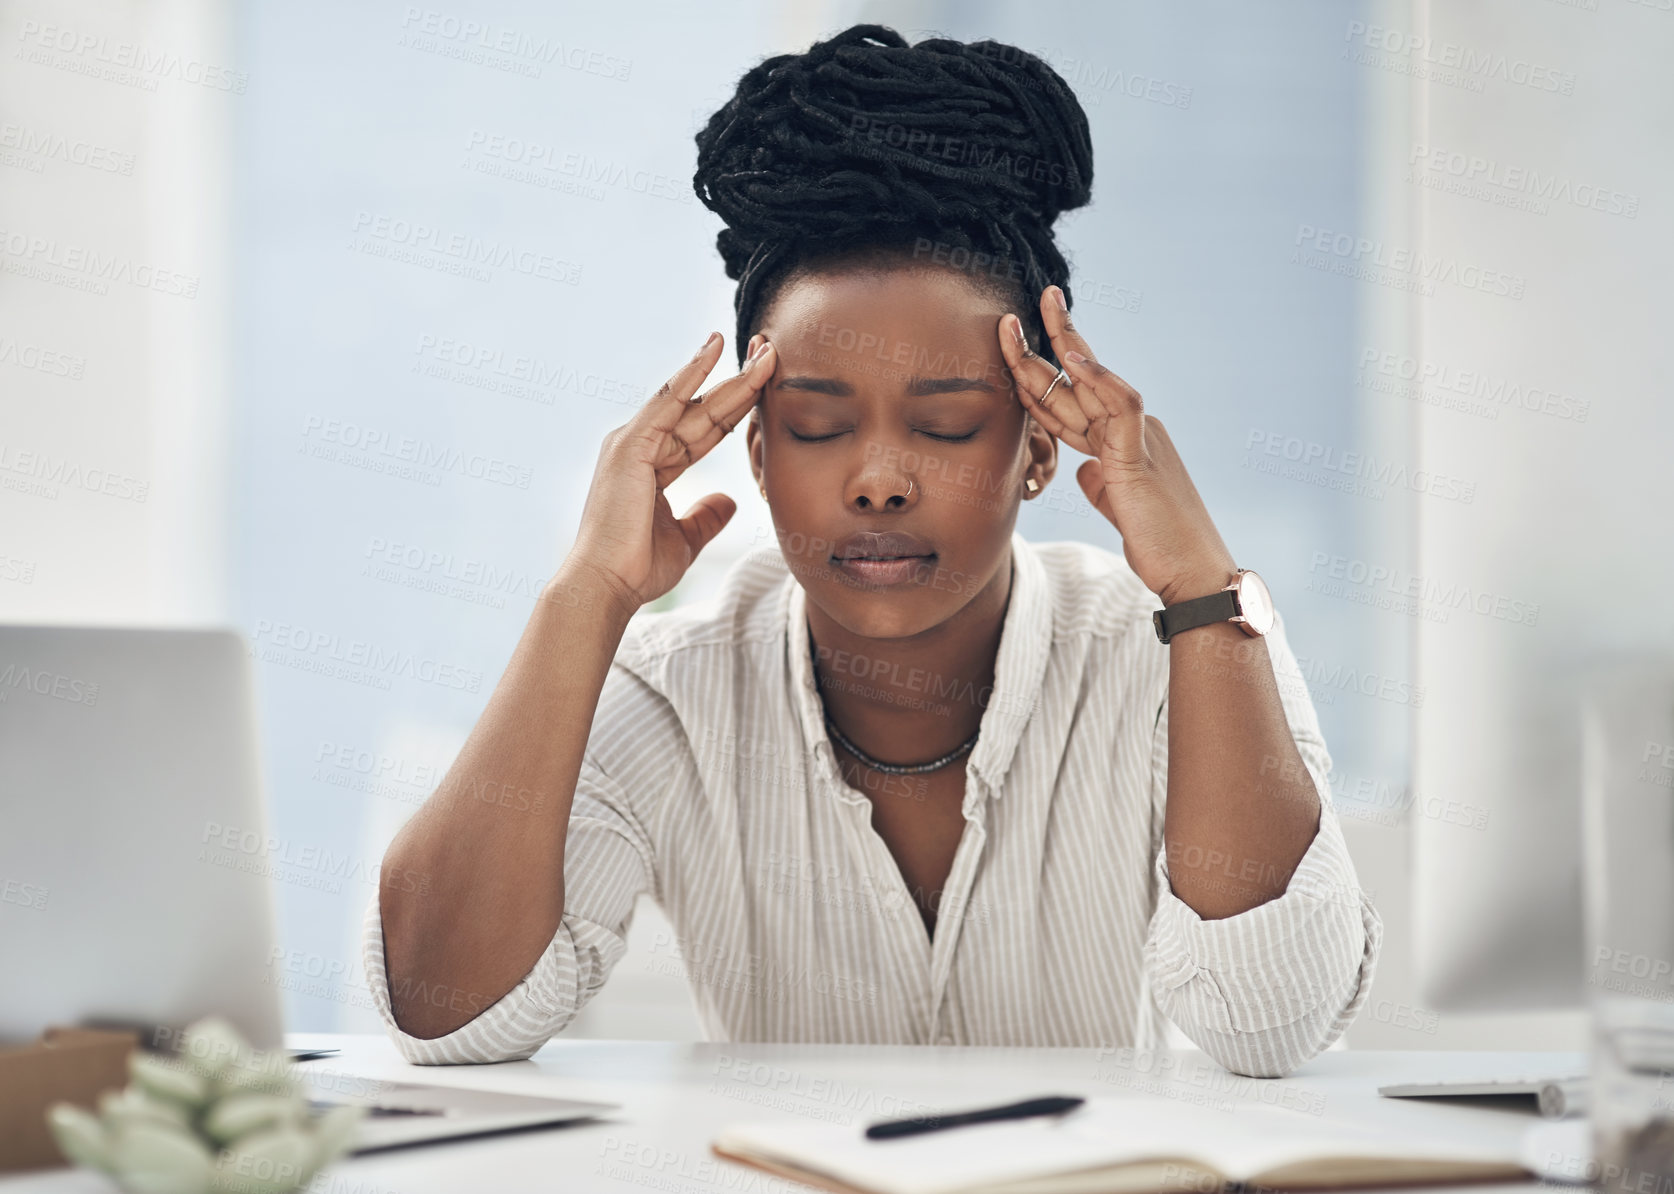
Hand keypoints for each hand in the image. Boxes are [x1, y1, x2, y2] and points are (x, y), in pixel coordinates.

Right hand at [567, 332, 775, 615]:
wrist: (606, 585)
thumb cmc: (637, 567)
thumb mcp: (686, 539)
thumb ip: (706, 517)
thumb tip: (729, 501)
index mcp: (652, 465)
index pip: (706, 430)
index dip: (737, 408)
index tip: (768, 386)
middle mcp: (640, 446)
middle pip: (703, 410)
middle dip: (740, 383)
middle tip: (773, 354)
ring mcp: (633, 442)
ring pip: (693, 402)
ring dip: (730, 375)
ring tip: (764, 350)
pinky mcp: (630, 445)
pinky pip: (667, 401)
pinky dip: (690, 374)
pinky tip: (714, 349)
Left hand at [997, 287, 1236, 605]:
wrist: (1192, 573)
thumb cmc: (1161, 545)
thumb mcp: (1119, 508)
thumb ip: (1101, 483)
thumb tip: (1084, 470)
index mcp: (1120, 442)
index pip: (1071, 402)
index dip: (1038, 377)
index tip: (1009, 352)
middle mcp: (1132, 430)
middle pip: (1077, 381)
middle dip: (1045, 344)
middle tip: (1012, 314)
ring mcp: (1139, 438)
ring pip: (1093, 382)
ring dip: (1063, 345)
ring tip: (1036, 312)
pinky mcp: (1142, 456)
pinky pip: (1121, 405)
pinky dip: (1098, 378)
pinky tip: (1073, 356)